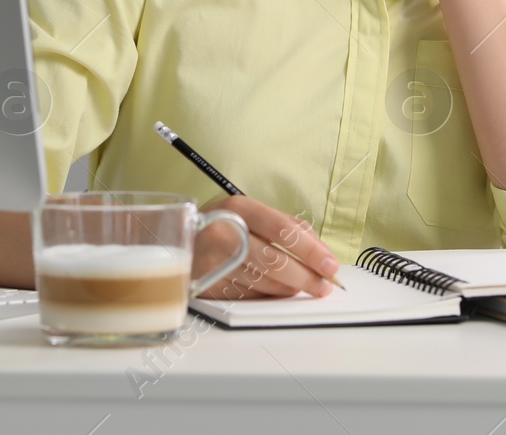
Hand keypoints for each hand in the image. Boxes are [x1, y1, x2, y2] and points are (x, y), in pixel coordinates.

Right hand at [192, 195, 338, 299]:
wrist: (175, 241)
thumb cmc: (221, 226)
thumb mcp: (250, 213)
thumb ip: (288, 226)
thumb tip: (320, 250)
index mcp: (239, 208)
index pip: (283, 231)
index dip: (311, 251)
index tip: (330, 265)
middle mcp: (225, 233)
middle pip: (277, 262)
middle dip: (306, 278)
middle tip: (323, 286)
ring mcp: (215, 262)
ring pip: (266, 284)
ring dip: (289, 288)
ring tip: (299, 284)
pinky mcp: (210, 287)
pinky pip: (251, 297)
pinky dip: (267, 295)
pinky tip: (271, 288)